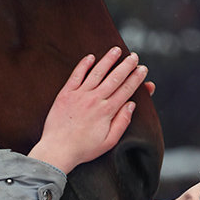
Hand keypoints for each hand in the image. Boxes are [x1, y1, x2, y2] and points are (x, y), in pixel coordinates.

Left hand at [28, 48, 149, 173]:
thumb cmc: (84, 149)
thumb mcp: (109, 141)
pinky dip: (84, 65)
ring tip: (116, 50)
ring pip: (97, 72)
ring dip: (108, 60)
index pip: (125, 90)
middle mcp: (94, 100)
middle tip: (134, 56)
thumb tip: (131, 105)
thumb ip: (122, 122)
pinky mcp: (65, 94)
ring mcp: (79, 95)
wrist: (57, 150)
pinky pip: (76, 75)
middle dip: (126, 65)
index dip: (135, 78)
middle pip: (114, 78)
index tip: (142, 69)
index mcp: (107, 111)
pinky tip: (91, 57)